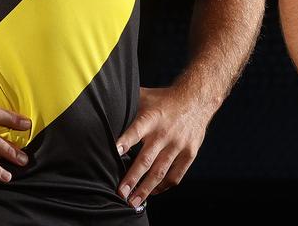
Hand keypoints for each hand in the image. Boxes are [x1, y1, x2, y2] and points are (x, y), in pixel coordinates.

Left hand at [115, 87, 210, 208]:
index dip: (125, 141)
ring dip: (146, 189)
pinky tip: (153, 192)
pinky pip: (176, 175)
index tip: (115, 152)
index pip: (136, 130)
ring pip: (161, 172)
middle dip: (133, 178)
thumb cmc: (164, 99)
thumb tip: (101, 104)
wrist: (196, 99)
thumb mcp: (144, 96)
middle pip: (147, 159)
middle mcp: (165, 133)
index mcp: (151, 117)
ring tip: (133, 202)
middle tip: (120, 193)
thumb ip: (125, 104)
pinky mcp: (189, 153)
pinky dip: (164, 186)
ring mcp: (178, 145)